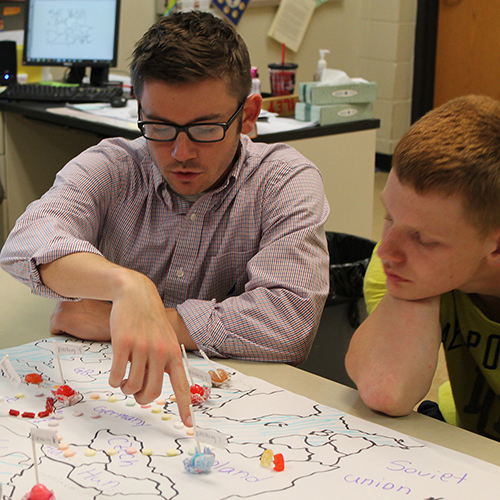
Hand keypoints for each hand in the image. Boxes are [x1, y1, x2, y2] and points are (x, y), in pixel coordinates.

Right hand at [40, 253, 191, 425]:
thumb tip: (152, 390)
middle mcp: (160, 352)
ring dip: (125, 389)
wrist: (135, 294)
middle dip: (142, 398)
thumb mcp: (165, 339)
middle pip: (152, 393)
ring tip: (124, 378)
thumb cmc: (150, 321)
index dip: (185, 406)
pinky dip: (113, 380)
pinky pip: (116, 376)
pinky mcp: (122, 344)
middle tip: (136, 392)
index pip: (181, 385)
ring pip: (132, 387)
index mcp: (173, 353)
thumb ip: (164, 362)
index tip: (188, 425)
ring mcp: (141, 348)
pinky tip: (115, 373)